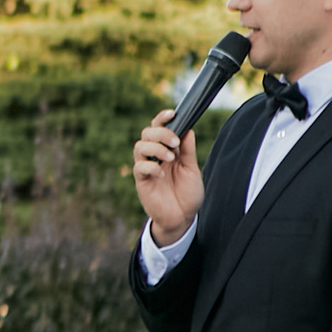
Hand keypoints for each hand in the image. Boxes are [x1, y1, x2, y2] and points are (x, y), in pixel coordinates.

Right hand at [133, 109, 202, 247]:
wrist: (182, 217)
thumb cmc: (187, 193)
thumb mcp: (192, 169)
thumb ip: (188, 150)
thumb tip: (188, 129)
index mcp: (167, 150)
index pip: (159, 128)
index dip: (162, 118)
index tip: (172, 113)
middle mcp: (154, 156)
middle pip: (146, 133)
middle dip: (160, 133)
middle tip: (174, 143)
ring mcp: (147, 168)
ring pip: (139, 147)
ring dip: (156, 148)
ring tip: (170, 158)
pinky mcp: (141, 181)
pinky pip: (139, 167)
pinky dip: (151, 167)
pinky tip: (162, 174)